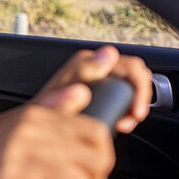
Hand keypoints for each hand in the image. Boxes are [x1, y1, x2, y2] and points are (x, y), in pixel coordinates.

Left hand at [35, 45, 151, 132]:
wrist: (38, 125)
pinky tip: (120, 122)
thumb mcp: (66, 90)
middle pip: (136, 76)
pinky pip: (124, 98)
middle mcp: (97, 66)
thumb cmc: (47, 108)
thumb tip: (108, 54)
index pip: (131, 66)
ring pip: (132, 88)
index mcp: (90, 61)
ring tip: (124, 123)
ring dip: (134, 105)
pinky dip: (127, 110)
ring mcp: (100, 80)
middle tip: (131, 118)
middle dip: (140, 98)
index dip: (140, 87)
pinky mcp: (101, 94)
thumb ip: (84, 70)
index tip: (135, 110)